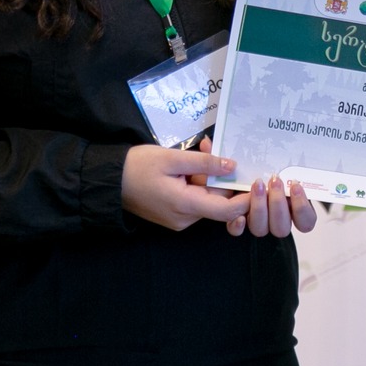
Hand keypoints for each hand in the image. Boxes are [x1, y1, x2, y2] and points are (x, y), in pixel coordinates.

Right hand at [121, 143, 247, 231]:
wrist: (108, 181)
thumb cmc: (137, 166)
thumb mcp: (172, 158)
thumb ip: (204, 163)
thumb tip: (233, 166)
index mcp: (186, 206)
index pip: (228, 210)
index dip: (246, 197)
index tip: (257, 180)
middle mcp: (185, 219)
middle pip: (217, 200)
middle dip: (220, 174)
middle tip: (210, 146)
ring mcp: (179, 219)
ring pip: (207, 198)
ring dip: (208, 176)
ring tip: (200, 149)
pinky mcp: (174, 215)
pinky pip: (195, 199)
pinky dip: (197, 182)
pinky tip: (189, 163)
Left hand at [226, 172, 316, 237]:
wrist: (242, 168)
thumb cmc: (268, 168)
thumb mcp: (285, 168)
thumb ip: (293, 175)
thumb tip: (296, 179)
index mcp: (294, 212)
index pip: (306, 223)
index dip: (302, 208)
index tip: (295, 186)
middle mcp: (276, 221)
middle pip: (281, 228)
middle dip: (278, 204)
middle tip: (275, 182)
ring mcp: (257, 223)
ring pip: (260, 229)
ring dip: (259, 208)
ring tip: (258, 185)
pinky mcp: (237, 222)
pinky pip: (237, 231)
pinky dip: (238, 226)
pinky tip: (240, 216)